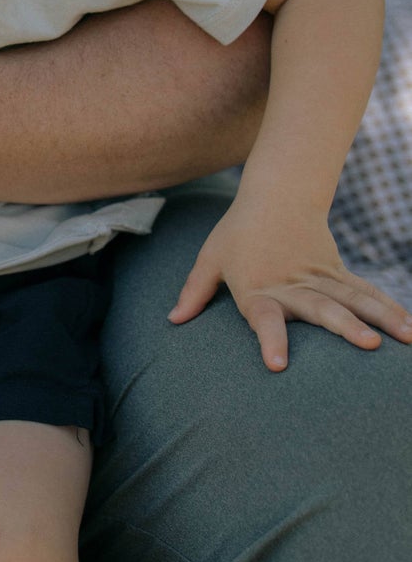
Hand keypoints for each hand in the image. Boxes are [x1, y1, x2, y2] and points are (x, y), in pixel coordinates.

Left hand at [169, 196, 411, 369]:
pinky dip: (390, 308)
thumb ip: (195, 291)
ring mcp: (320, 278)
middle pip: (320, 307)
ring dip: (381, 318)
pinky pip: (366, 292)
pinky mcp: (338, 272)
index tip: (277, 364)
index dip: (269, 340)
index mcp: (258, 288)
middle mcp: (292, 285)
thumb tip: (173, 320)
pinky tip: (410, 328)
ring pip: (353, 299)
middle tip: (367, 344)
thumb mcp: (210, 258)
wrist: (274, 196)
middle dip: (344, 327)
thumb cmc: (237, 233)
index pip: (263, 317)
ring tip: (407, 338)